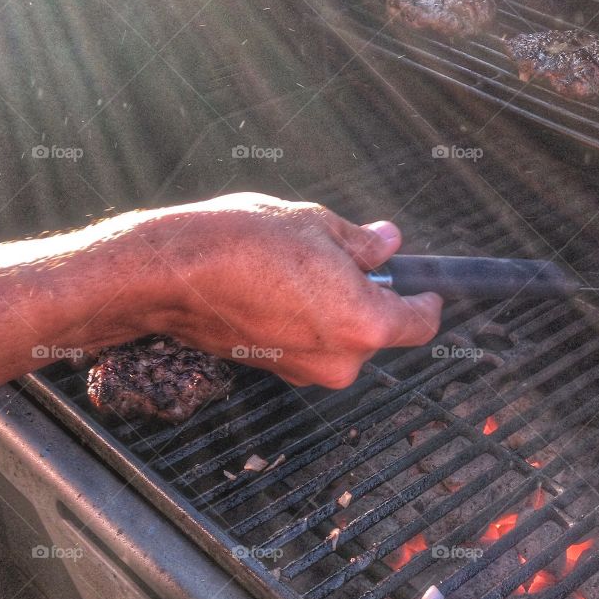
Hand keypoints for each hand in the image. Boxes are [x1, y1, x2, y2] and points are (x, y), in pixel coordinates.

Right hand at [144, 193, 442, 388]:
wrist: (171, 274)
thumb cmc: (243, 243)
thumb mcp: (317, 226)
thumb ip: (363, 243)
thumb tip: (388, 244)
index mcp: (364, 324)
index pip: (420, 324)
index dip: (428, 301)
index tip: (427, 288)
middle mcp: (340, 361)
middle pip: (378, 331)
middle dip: (368, 296)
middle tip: (341, 257)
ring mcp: (305, 371)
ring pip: (341, 338)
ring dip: (333, 308)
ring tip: (297, 267)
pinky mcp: (274, 372)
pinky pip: (309, 344)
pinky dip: (305, 320)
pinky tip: (276, 287)